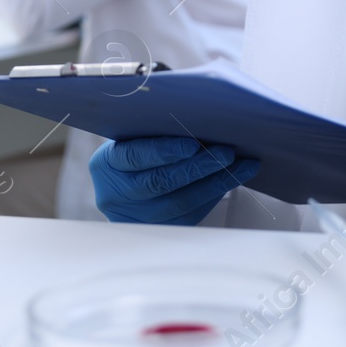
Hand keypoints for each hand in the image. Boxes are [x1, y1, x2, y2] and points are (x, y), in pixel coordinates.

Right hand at [90, 136, 259, 224]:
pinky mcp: (159, 229)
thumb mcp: (133, 137)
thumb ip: (154, 130)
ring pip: (180, 202)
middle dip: (198, 166)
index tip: (192, 144)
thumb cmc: (135, 150)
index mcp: (106, 165)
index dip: (164, 151)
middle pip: (160, 182)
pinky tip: (230, 179)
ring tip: (239, 166)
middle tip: (226, 152)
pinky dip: (213, 194)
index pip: (134, 156)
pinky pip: (190, 214)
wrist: (123, 186)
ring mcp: (137, 216)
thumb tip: (200, 117)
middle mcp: (117, 194)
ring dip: (215, 182)